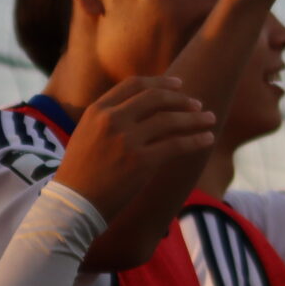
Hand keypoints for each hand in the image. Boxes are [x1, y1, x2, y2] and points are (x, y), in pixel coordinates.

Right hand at [51, 76, 215, 218]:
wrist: (74, 203)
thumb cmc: (81, 172)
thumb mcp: (87, 134)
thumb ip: (110, 118)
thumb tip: (144, 108)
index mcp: (97, 111)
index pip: (134, 84)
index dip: (160, 82)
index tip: (179, 84)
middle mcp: (112, 120)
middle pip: (156, 98)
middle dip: (181, 99)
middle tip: (198, 104)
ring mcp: (127, 140)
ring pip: (171, 120)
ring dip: (195, 118)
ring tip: (210, 118)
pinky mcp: (142, 162)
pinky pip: (177, 145)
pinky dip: (196, 140)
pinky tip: (208, 138)